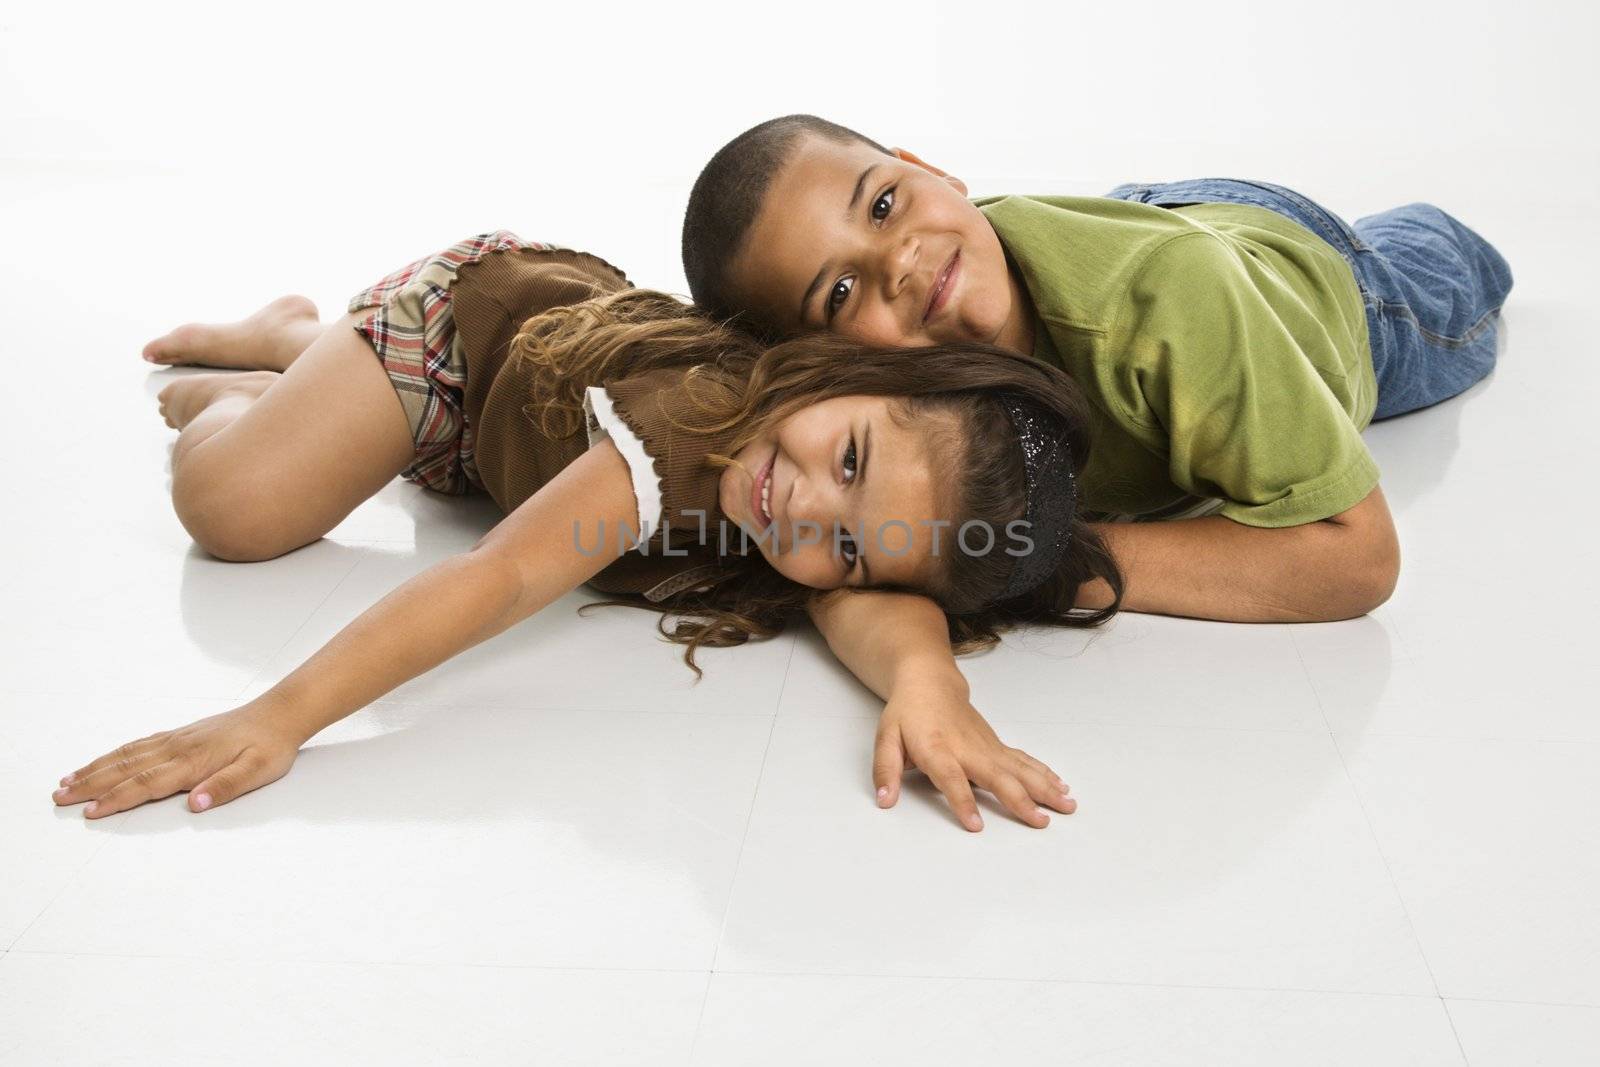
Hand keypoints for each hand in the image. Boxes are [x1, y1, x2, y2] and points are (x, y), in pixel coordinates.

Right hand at [51, 700, 305, 818]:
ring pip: (128, 754)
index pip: (146, 784)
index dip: (116, 800)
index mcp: (194, 762)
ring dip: (96, 767)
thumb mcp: (258, 771)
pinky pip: (140, 743)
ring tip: (68, 779)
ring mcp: (178, 739)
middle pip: (126, 768)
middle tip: (59, 797)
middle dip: (91, 784)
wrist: (281, 713)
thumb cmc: (271, 746)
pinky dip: (116, 753)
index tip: (90, 812)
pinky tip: (105, 759)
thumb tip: (196, 803)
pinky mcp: (182, 734)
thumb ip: (226, 787)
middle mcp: (179, 748)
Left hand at [874, 676, 1075, 831]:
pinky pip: (1024, 761)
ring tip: (1067, 806)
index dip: (962, 801)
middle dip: (1021, 800)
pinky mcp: (997, 746)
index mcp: (937, 748)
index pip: (951, 778)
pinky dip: (1045, 774)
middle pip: (997, 776)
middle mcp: (967, 748)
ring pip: (1020, 769)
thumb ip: (886, 770)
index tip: (976, 825)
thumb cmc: (907, 714)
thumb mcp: (886, 739)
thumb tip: (885, 801)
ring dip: (1045, 788)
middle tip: (1041, 822)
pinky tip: (1062, 787)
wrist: (930, 683)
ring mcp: (987, 747)